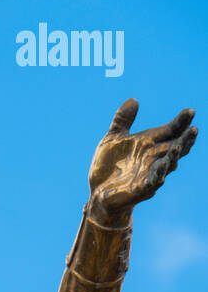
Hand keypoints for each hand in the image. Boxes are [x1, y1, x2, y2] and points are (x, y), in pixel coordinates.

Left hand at [88, 99, 196, 221]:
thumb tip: (134, 99)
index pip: (170, 130)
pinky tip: (163, 166)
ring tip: (178, 147)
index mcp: (149, 143)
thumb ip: (122, 120)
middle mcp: (154, 158)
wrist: (97, 192)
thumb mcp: (111, 139)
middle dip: (185, 140)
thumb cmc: (107, 166)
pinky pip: (153, 182)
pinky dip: (159, 174)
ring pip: (168, 164)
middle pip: (176, 147)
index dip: (180, 122)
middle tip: (194, 129)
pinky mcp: (141, 189)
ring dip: (174, 156)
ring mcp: (149, 174)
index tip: (190, 112)